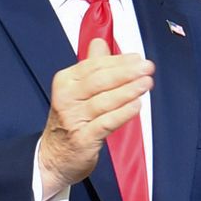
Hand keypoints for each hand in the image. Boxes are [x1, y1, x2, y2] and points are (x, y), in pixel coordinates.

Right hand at [35, 39, 154, 199]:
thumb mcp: (75, 90)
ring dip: (128, 90)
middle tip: (147, 67)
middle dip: (126, 72)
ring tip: (146, 83)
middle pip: (99, 80)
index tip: (137, 58)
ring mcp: (74, 119)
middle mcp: (66, 99)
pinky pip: (107, 122)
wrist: (53, 158)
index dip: (118, 60)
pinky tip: (137, 105)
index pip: (93, 66)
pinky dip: (123, 113)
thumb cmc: (69, 121)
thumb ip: (90, 66)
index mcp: (65, 82)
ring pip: (104, 100)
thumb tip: (101, 42)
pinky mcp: (83, 138)